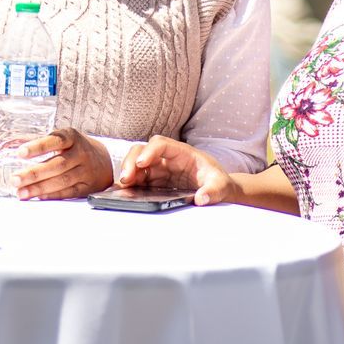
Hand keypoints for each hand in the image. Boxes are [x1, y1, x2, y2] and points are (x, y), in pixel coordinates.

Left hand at [13, 128, 113, 199]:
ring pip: (62, 181)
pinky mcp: (87, 187)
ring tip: (21, 192)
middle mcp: (81, 154)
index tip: (20, 153)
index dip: (38, 147)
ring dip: (39, 188)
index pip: (55, 140)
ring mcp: (86, 171)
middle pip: (57, 165)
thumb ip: (42, 142)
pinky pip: (69, 192)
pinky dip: (52, 195)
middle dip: (34, 174)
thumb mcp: (65, 138)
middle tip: (15, 179)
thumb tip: (13, 143)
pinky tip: (38, 197)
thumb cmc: (76, 148)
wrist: (106, 161)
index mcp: (73, 137)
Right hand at [115, 135, 234, 205]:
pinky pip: (138, 180)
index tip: (142, 164)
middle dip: (131, 162)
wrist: (217, 189)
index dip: (149, 151)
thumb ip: (213, 191)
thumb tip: (201, 199)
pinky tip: (124, 193)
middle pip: (142, 151)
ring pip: (136, 165)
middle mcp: (167, 158)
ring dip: (127, 174)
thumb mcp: (221, 186)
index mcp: (182, 152)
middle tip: (125, 180)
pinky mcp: (155, 181)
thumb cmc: (219, 182)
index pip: (161, 144)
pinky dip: (130, 185)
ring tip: (122, 189)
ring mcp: (159, 169)